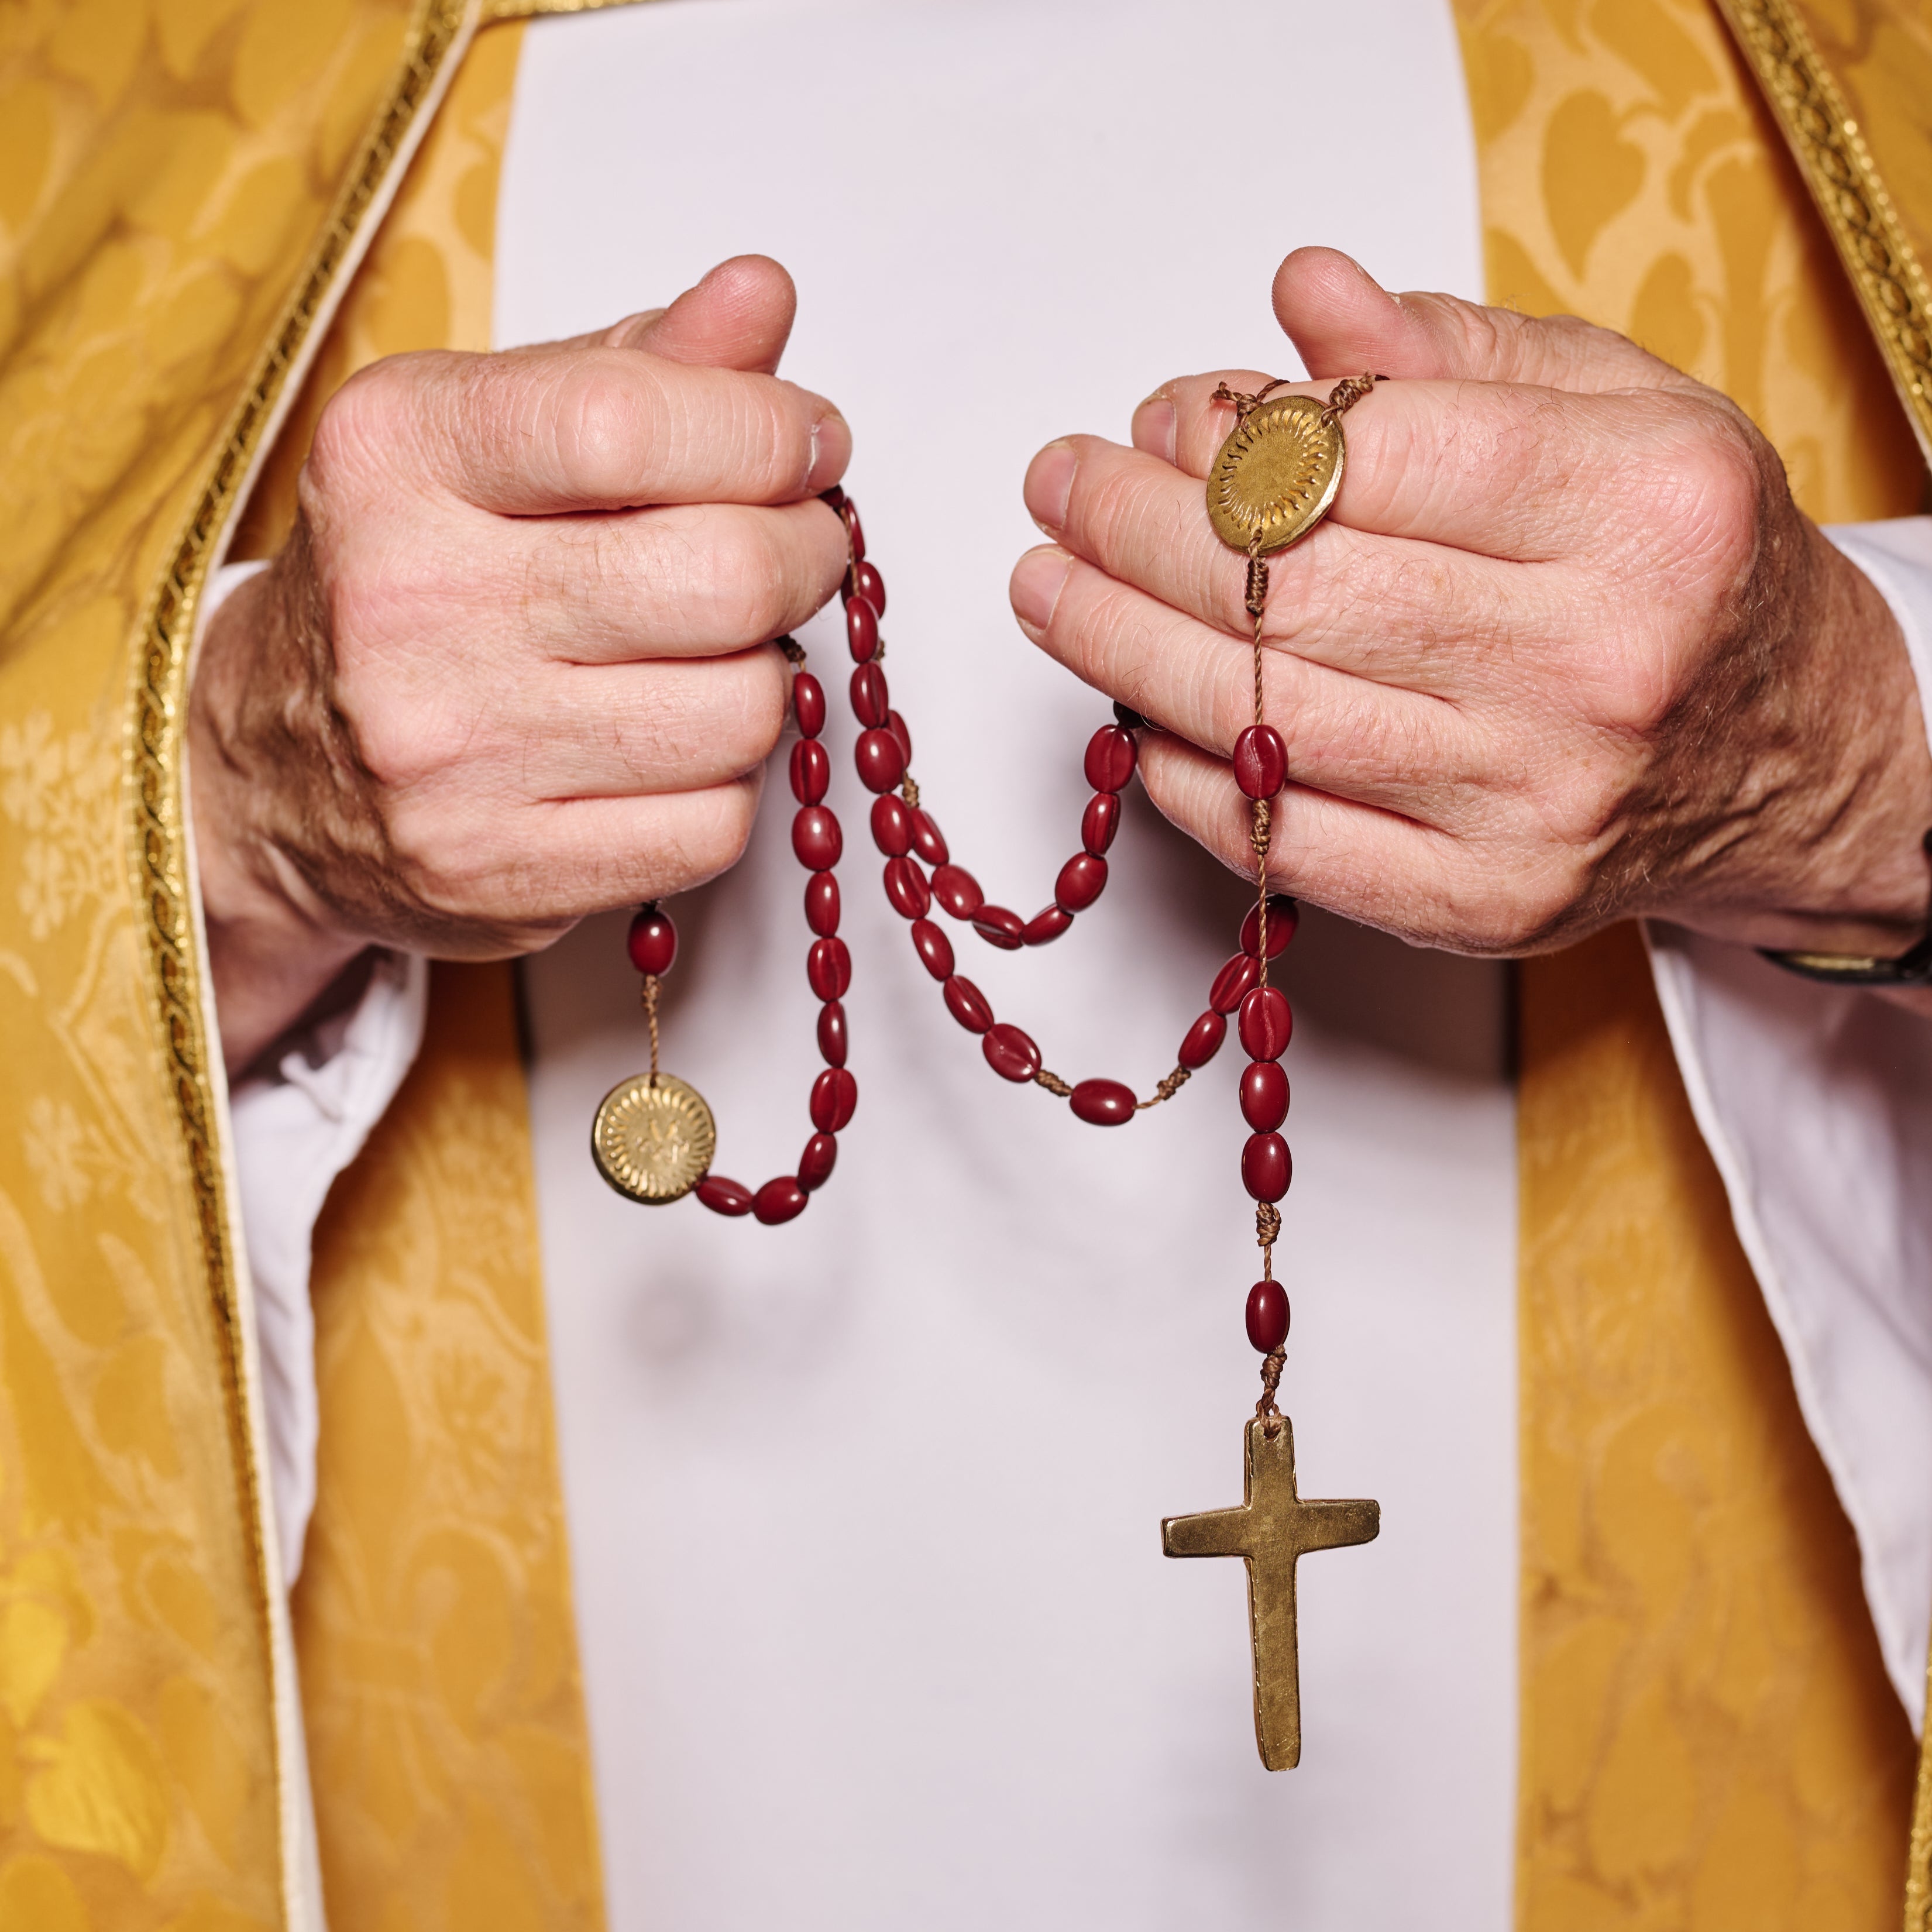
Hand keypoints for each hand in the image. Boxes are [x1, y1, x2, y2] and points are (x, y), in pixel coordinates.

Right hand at [191, 256, 848, 1073]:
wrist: (277, 771)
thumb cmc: (415, 577)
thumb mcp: (492, 436)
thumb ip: (640, 367)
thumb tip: (764, 295)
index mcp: (399, 456)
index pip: (635, 421)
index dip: (770, 434)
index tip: (807, 446)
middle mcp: (412, 606)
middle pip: (724, 578)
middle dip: (807, 555)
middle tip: (798, 549)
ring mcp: (455, 757)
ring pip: (742, 712)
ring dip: (767, 679)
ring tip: (715, 655)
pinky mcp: (503, 874)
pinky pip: (713, 826)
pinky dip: (725, 785)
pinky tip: (671, 748)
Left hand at [1010, 248, 1931, 988]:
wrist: (1794, 756)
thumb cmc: (1687, 570)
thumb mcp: (1620, 414)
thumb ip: (1454, 354)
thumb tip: (1301, 299)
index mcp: (1647, 510)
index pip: (1378, 455)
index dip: (1234, 435)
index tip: (1156, 420)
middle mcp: (1595, 665)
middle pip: (1293, 592)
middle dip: (1136, 534)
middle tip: (1060, 492)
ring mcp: (1534, 803)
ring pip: (1264, 720)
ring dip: (1121, 647)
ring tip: (1052, 588)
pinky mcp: (1483, 904)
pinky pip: (1286, 842)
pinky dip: (1186, 778)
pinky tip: (1134, 717)